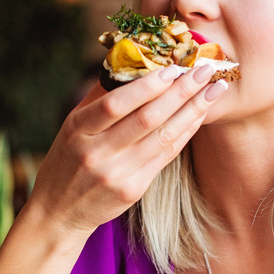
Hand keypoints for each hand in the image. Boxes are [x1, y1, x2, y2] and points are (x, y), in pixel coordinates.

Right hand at [33, 64, 226, 234]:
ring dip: (193, 111)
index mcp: (78, 129)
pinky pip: (166, 156)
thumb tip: (134, 62)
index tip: (174, 67)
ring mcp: (116, 173)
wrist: (59, 210)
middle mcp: (97, 152)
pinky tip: (200, 115)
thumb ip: (101, 96)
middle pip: (146, 119)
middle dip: (181, 92)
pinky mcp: (133, 190)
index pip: (116, 104)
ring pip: (163, 137)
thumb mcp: (73, 124)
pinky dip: (186, 132)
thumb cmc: (69, 158)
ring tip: (215, 90)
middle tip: (205, 71)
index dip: (147, 86)